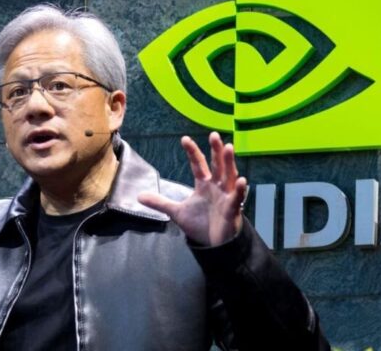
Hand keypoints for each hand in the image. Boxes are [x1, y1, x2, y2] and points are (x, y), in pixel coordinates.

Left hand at [138, 132, 247, 246]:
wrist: (212, 244)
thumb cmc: (199, 224)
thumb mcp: (176, 212)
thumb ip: (160, 202)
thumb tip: (138, 196)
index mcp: (204, 184)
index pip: (198, 164)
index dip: (192, 152)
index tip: (185, 139)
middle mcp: (216, 186)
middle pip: (217, 165)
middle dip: (216, 151)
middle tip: (214, 135)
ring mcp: (226, 196)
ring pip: (229, 176)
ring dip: (229, 163)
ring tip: (228, 148)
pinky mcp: (232, 209)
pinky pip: (237, 198)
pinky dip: (240, 190)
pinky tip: (241, 180)